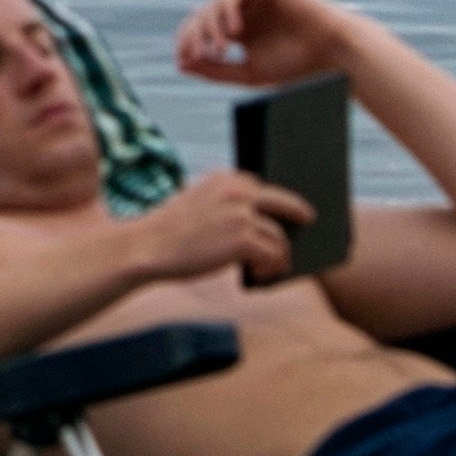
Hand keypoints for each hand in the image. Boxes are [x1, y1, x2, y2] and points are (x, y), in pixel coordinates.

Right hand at [137, 173, 305, 287]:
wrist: (147, 248)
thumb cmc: (171, 233)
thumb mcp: (199, 205)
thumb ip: (227, 206)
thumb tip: (261, 224)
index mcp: (225, 177)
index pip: (263, 187)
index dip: (278, 203)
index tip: (292, 211)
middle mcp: (237, 190)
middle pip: (284, 202)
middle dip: (298, 214)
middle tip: (308, 222)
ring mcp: (242, 214)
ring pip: (280, 236)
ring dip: (280, 255)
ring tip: (274, 269)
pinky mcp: (243, 239)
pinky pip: (273, 255)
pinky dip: (272, 268)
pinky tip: (262, 277)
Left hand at [172, 0, 357, 90]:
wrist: (331, 53)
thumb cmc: (295, 65)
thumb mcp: (249, 72)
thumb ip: (216, 69)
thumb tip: (181, 65)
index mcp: (237, 27)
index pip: (200, 28)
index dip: (187, 42)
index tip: (182, 61)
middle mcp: (243, 7)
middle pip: (204, 14)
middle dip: (196, 35)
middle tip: (200, 55)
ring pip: (216, 1)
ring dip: (212, 26)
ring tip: (221, 49)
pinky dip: (229, 7)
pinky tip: (234, 30)